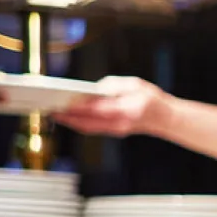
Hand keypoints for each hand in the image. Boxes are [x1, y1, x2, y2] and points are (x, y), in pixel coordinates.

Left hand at [52, 75, 169, 136]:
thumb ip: (113, 85)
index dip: (77, 106)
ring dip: (70, 122)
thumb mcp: (134, 84)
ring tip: (54, 113)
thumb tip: (94, 89)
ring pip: (87, 128)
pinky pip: (92, 129)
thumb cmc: (152, 99)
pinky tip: (68, 117)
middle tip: (49, 108)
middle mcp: (120, 123)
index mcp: (127, 109)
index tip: (61, 101)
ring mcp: (116, 130)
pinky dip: (78, 123)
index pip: (97, 109)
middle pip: (88, 121)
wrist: (166, 118)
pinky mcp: (113, 131)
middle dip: (67, 116)